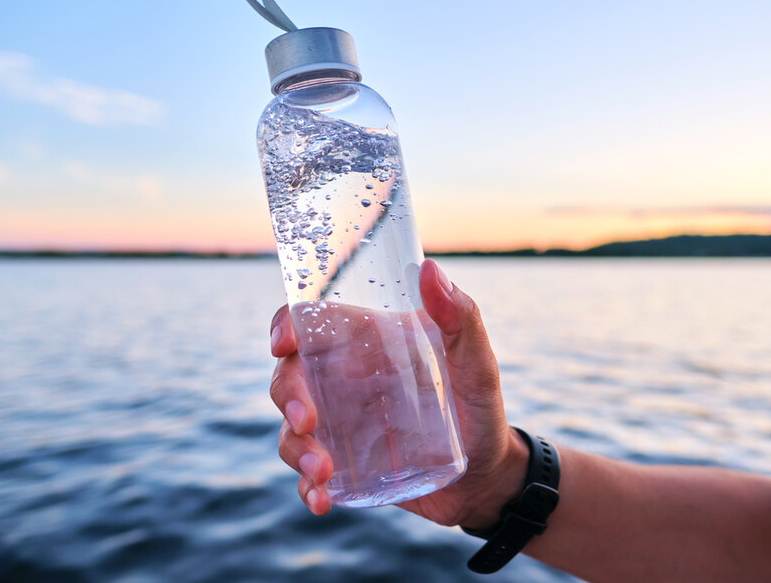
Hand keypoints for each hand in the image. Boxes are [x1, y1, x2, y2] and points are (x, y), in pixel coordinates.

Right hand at [269, 258, 528, 528]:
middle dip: (287, 397)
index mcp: (367, 344)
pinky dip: (306, 486)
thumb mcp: (478, 364)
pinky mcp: (343, 463)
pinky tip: (321, 501)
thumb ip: (461, 318)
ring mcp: (340, 423)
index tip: (282, 345)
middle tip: (308, 422)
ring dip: (296, 448)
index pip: (311, 322)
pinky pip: (307, 471)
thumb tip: (430, 269)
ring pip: (291, 427)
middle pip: (289, 376)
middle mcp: (345, 380)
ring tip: (323, 473)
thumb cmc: (482, 409)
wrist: (488, 477)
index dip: (285, 326)